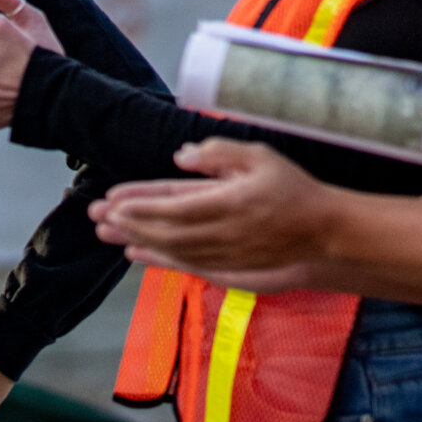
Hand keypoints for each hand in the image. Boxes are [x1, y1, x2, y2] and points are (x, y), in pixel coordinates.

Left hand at [89, 140, 340, 289]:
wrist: (325, 233)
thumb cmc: (294, 191)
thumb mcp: (262, 157)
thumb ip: (222, 153)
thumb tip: (183, 154)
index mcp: (231, 201)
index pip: (174, 204)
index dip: (141, 203)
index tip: (112, 200)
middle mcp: (224, 232)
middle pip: (165, 230)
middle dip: (128, 223)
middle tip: (96, 217)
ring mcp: (226, 254)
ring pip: (172, 250)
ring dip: (137, 240)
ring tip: (107, 234)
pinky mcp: (228, 268)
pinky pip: (186, 265)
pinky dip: (158, 260)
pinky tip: (136, 253)